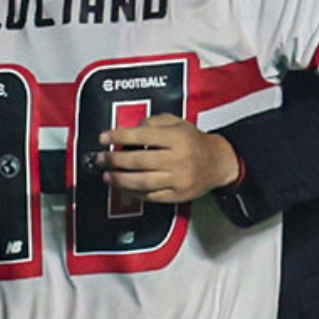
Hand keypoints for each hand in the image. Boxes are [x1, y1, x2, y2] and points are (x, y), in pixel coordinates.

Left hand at [94, 114, 239, 203]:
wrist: (218, 163)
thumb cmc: (193, 141)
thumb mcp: (177, 122)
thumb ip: (153, 122)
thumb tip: (129, 132)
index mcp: (177, 138)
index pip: (142, 135)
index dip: (119, 136)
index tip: (103, 137)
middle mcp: (178, 159)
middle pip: (138, 161)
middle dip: (114, 160)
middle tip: (100, 159)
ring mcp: (178, 180)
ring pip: (142, 182)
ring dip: (119, 179)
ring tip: (107, 175)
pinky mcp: (177, 196)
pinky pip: (150, 197)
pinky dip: (133, 193)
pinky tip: (123, 187)